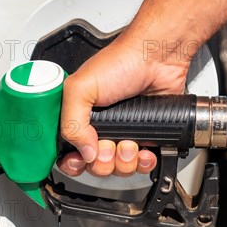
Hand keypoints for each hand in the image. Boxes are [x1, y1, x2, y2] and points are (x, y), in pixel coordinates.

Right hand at [58, 35, 189, 176]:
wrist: (159, 58)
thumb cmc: (121, 62)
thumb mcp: (81, 88)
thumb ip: (71, 123)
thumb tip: (84, 152)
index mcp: (78, 119)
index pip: (68, 154)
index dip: (74, 162)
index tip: (81, 159)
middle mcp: (99, 129)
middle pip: (94, 166)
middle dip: (103, 161)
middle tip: (109, 144)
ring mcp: (123, 134)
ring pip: (118, 168)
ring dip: (125, 161)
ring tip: (130, 142)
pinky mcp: (146, 138)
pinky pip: (142, 165)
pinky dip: (145, 162)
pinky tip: (145, 150)